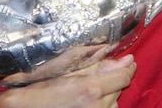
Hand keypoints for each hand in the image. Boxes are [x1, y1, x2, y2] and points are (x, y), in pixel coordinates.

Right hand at [0, 52, 135, 107]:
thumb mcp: (63, 71)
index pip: (125, 75)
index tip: (125, 62)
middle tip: (94, 75)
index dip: (126, 67)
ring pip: (113, 103)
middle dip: (111, 79)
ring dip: (106, 95)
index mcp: (91, 89)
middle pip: (120, 88)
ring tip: (85, 92)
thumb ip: (95, 64)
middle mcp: (97, 106)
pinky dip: (100, 106)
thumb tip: (125, 58)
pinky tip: (83, 103)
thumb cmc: (35, 92)